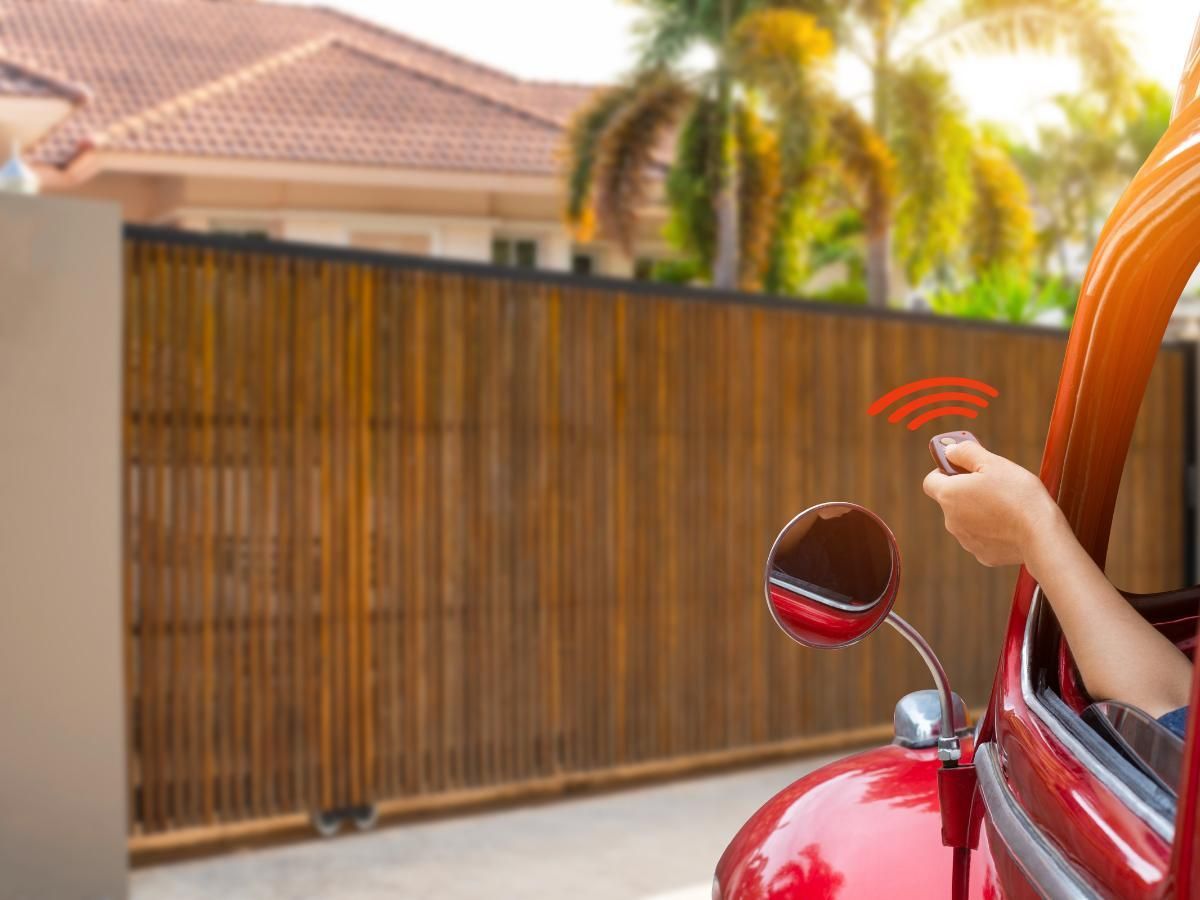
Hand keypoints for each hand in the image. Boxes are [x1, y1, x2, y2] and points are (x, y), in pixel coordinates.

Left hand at [922, 442, 1062, 566]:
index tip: (961, 467)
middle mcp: (950, 520)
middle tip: (992, 484)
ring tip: (1006, 504)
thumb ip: (966, 453)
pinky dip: (992, 530)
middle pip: (952, 500)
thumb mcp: (993, 463)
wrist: (1041, 535)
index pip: (931, 481)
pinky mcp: (982, 555)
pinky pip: (983, 537)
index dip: (944, 471)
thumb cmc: (1017, 495)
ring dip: (979, 511)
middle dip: (967, 491)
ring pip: (967, 520)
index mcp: (948, 495)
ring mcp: (965, 540)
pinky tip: (1012, 525)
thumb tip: (949, 450)